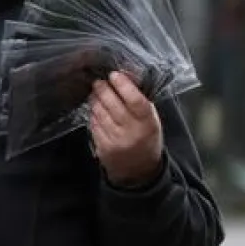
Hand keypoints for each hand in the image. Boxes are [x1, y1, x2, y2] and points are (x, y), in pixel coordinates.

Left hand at [89, 71, 163, 187]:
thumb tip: (125, 75)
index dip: (123, 85)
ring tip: (96, 93)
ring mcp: (116, 141)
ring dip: (95, 100)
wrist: (139, 171)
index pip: (135, 100)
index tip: (114, 75)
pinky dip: (93, 114)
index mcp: (148, 123)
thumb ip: (139, 99)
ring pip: (100, 113)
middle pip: (112, 104)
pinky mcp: (103, 147)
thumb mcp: (151, 119)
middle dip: (103, 89)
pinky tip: (96, 110)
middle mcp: (132, 132)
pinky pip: (94, 125)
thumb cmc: (146, 137)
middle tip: (99, 82)